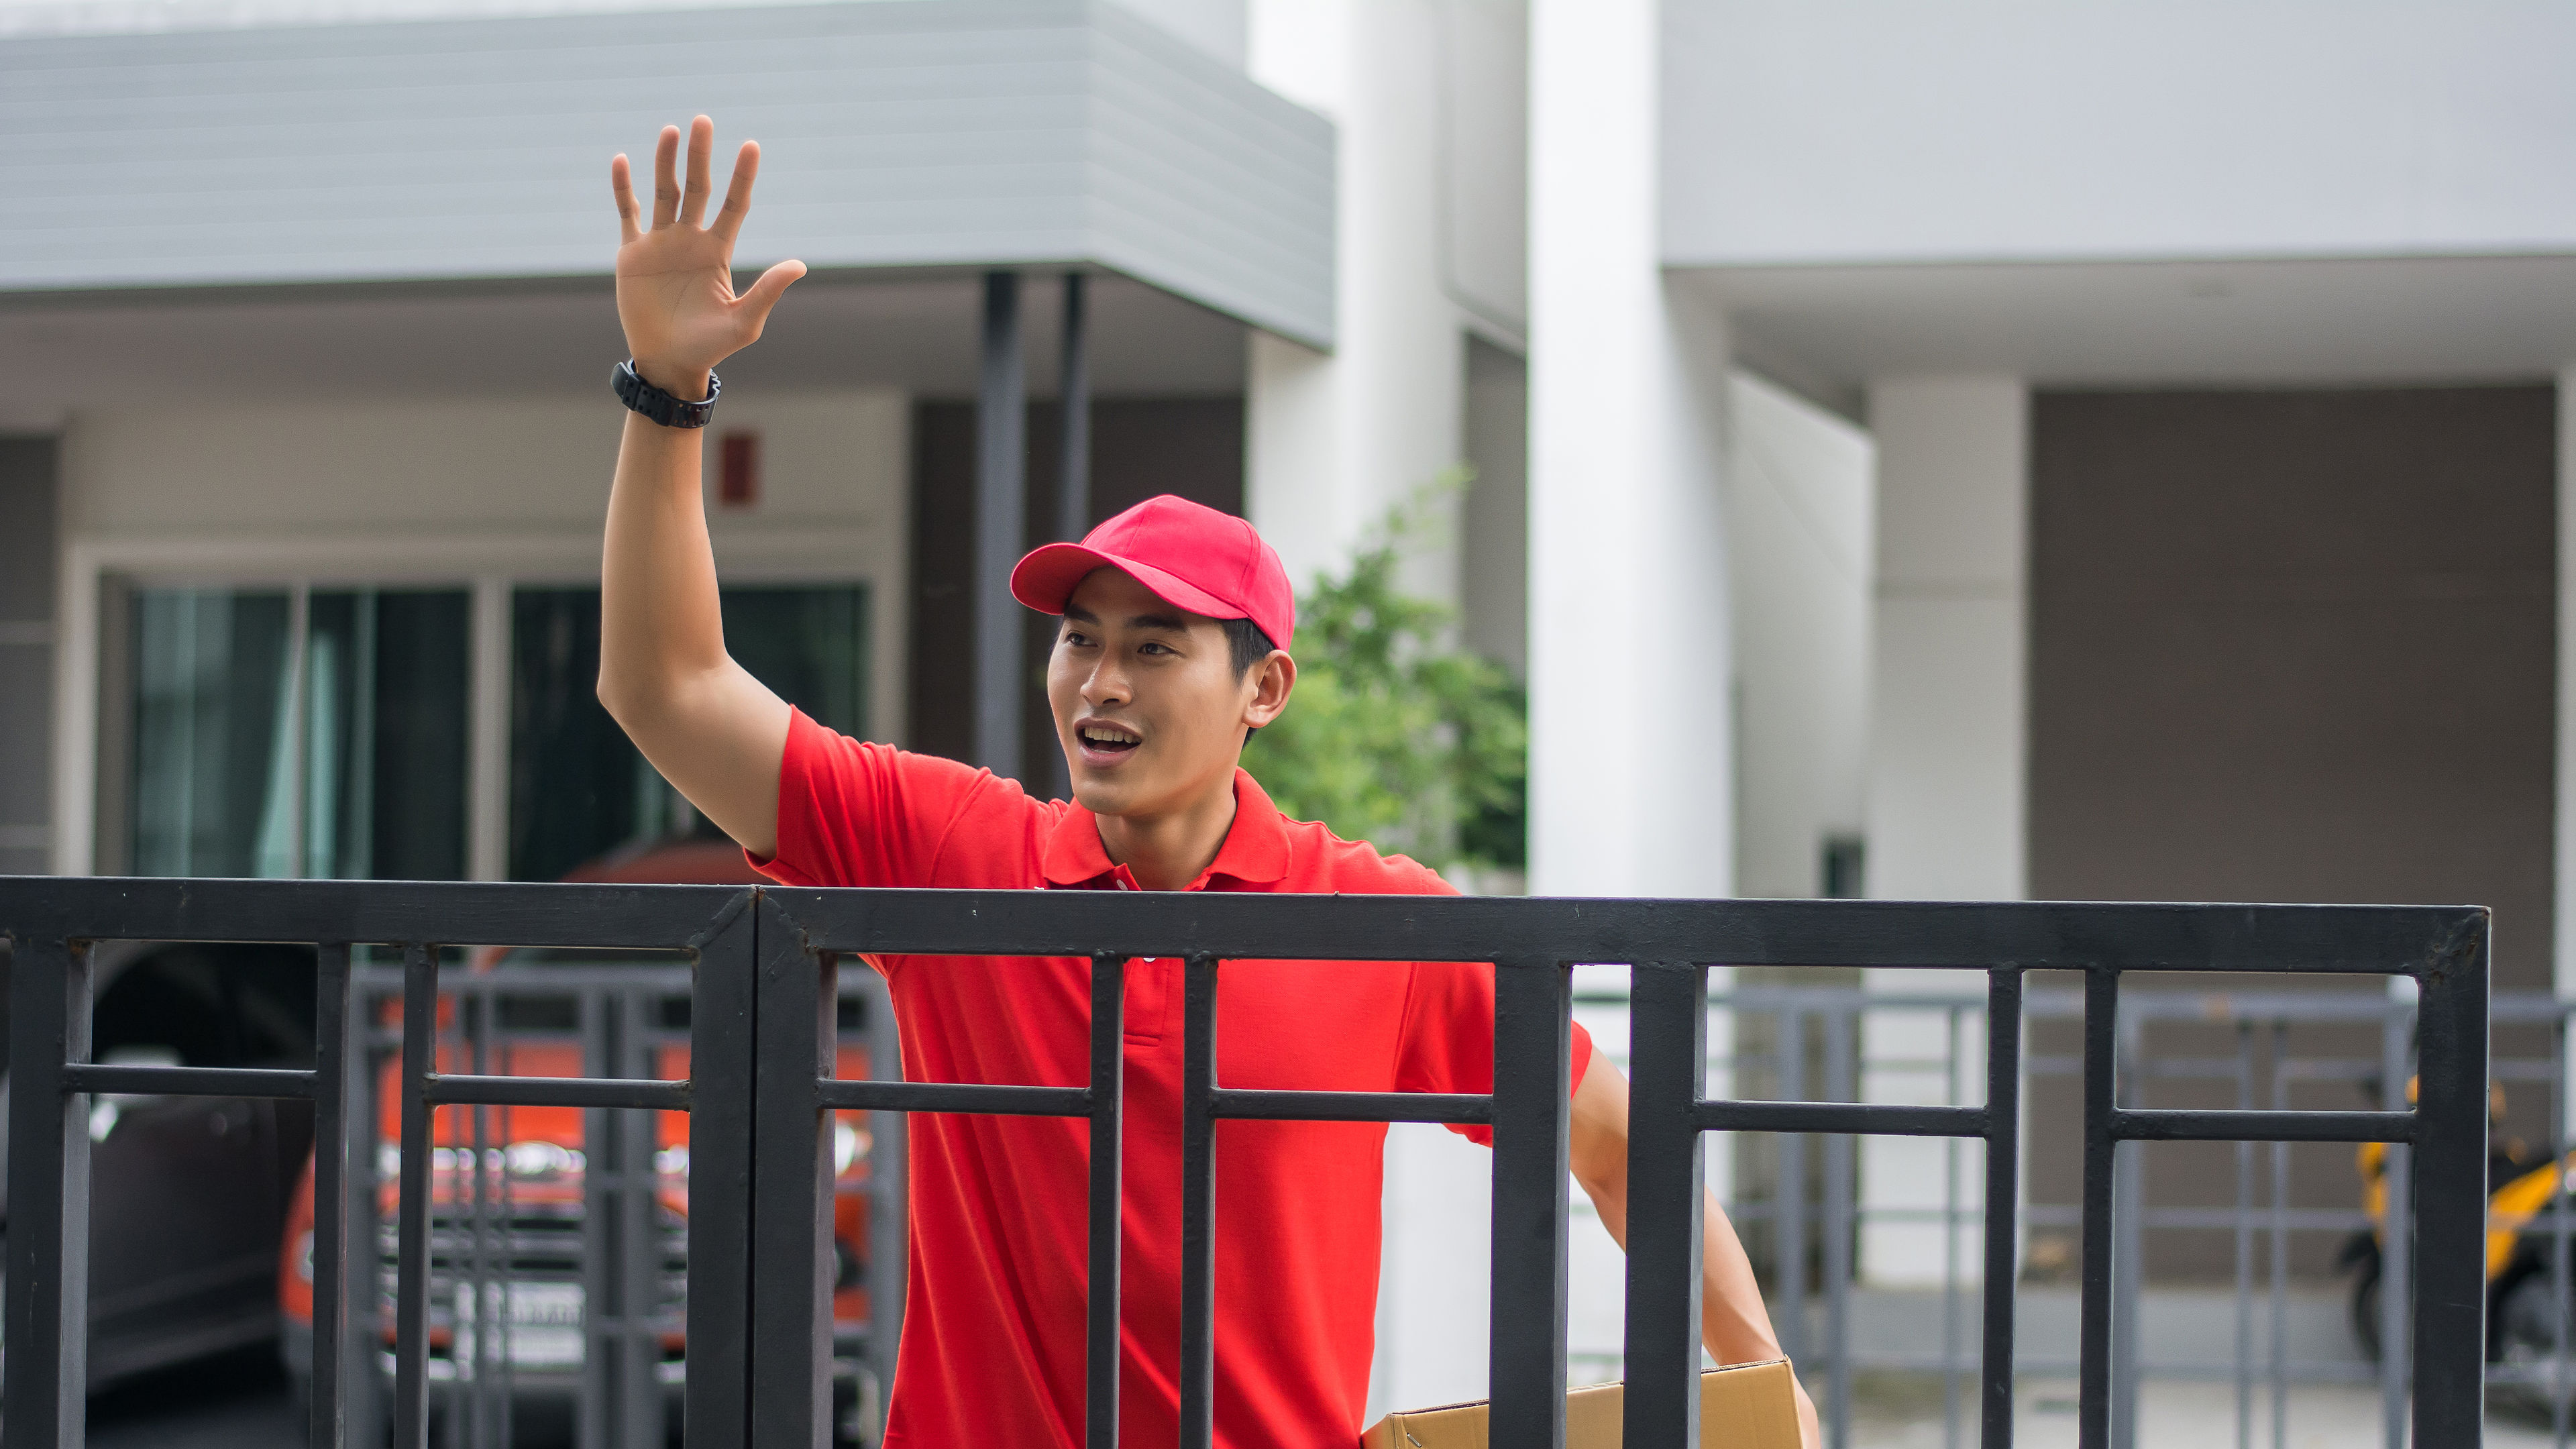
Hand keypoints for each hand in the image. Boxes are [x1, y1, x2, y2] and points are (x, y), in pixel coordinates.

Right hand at [611, 116, 806, 399]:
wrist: (668, 363)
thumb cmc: (710, 347)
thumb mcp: (744, 321)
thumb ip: (768, 290)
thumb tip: (800, 264)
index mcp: (718, 252)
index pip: (733, 205)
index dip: (742, 176)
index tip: (752, 146)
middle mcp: (690, 240)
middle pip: (698, 188)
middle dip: (701, 156)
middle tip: (704, 120)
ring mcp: (660, 243)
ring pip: (664, 192)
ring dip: (666, 161)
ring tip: (671, 130)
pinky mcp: (632, 252)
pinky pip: (628, 213)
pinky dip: (624, 188)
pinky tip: (623, 160)